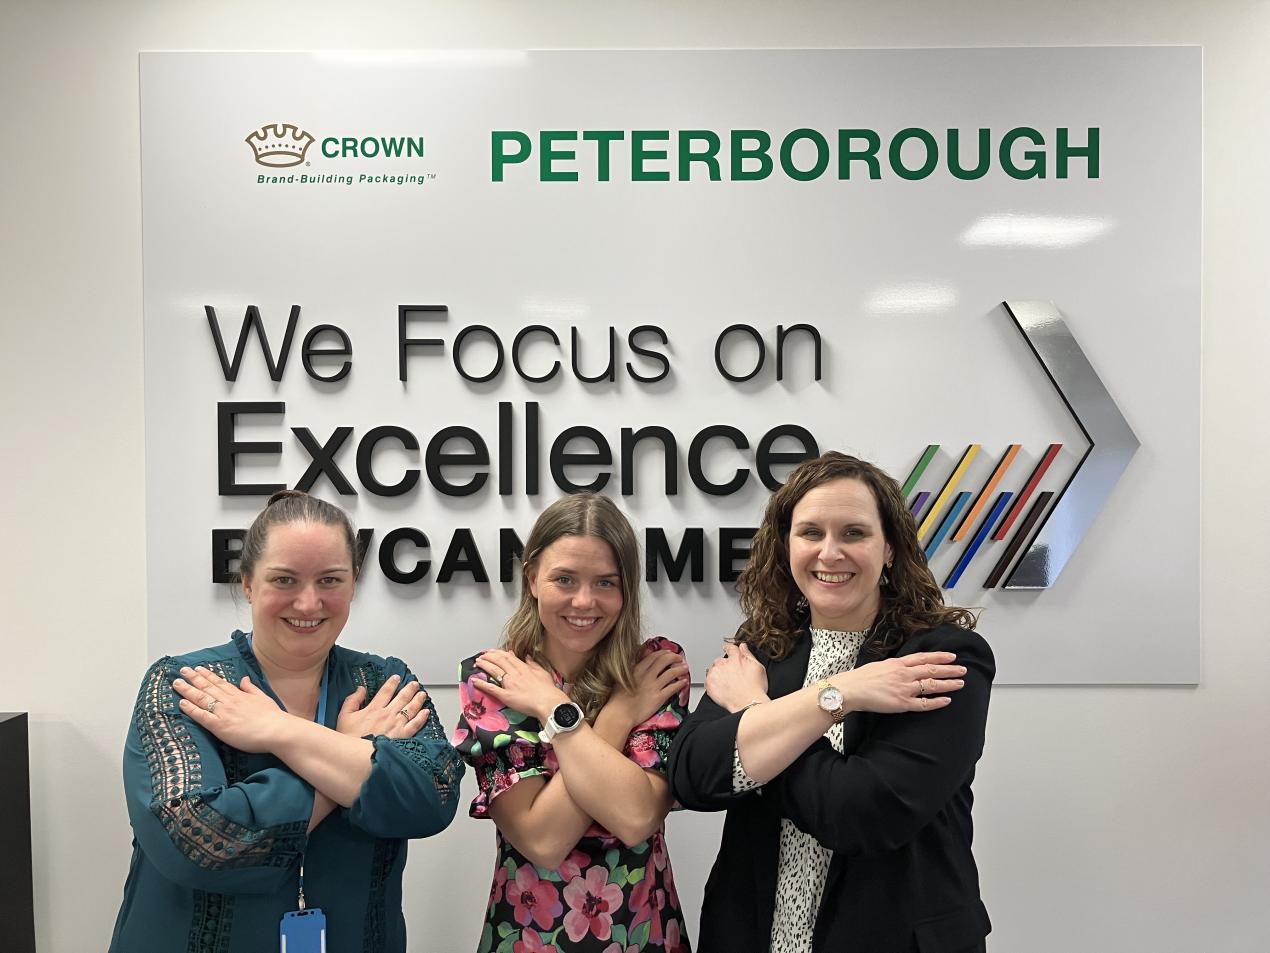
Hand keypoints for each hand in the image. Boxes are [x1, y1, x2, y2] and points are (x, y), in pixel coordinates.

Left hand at [174, 665, 290, 753]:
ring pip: (202, 698)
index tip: (197, 668)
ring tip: (177, 683)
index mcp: (239, 695)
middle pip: (207, 687)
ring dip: (188, 690)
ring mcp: (223, 712)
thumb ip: (250, 688)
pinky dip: (191, 709)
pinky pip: (202, 716)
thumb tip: (244, 679)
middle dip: (193, 678)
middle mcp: (229, 701)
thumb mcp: (263, 698)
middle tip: (181, 671)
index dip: (207, 675)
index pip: (219, 682)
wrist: (276, 730)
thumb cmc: (272, 717)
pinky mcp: (219, 726)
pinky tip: (181, 703)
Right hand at [336, 674, 430, 739]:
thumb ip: (352, 700)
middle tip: (414, 684)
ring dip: (418, 699)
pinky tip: (426, 712)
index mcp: (374, 709)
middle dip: (409, 689)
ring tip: (422, 694)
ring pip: (411, 708)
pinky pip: (415, 724)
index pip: (386, 691)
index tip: (397, 678)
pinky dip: (422, 717)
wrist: (356, 757)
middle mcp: (387, 715)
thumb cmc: (350, 739)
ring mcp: (396, 725)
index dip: (392, 683)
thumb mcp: (344, 716)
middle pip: (402, 697)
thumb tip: (360, 689)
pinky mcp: (403, 736)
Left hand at [473, 650, 569, 722]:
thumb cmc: (548, 690)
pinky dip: (482, 684)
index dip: (498, 653)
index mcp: (524, 668)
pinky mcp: (506, 696)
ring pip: (494, 671)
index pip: (508, 657)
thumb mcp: (543, 672)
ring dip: (484, 665)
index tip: (492, 651)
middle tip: (482, 655)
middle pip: (499, 661)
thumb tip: (527, 656)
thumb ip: (533, 664)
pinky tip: (474, 681)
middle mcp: (515, 674)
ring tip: (477, 662)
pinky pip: (492, 689)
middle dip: (489, 656)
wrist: (549, 703)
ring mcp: (509, 684)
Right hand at [602, 649, 688, 732]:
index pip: (654, 656)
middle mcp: (647, 675)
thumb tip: (637, 665)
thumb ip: (632, 671)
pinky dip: (680, 684)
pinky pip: (673, 688)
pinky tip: (683, 683)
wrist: (620, 714)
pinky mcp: (659, 697)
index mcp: (637, 669)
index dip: (663, 653)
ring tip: (685, 668)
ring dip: (680, 669)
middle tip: (678, 658)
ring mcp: (653, 686)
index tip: (668, 653)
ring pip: (671, 673)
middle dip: (674, 657)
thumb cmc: (618, 699)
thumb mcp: (621, 678)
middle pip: (664, 661)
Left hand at [705, 640, 768, 713]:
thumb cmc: (755, 689)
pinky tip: (721, 689)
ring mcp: (715, 674)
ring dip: (717, 674)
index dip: (729, 650)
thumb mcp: (758, 667)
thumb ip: (748, 654)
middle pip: (720, 660)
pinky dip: (712, 684)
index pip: (730, 648)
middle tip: (731, 676)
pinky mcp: (709, 684)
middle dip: (724, 666)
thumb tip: (743, 646)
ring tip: (726, 684)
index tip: (728, 650)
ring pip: (713, 670)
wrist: (749, 704)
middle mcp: (724, 664)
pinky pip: (708, 680)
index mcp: (736, 658)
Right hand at [831, 652, 965, 713]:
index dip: (939, 656)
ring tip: (960, 683)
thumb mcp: (879, 665)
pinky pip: (924, 704)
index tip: (951, 656)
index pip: (924, 657)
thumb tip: (903, 667)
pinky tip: (946, 701)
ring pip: (932, 685)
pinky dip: (936, 702)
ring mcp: (904, 689)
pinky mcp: (902, 704)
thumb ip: (894, 666)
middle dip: (949, 669)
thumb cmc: (861, 678)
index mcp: (898, 663)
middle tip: (963, 669)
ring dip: (948, 684)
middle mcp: (904, 674)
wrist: (850, 689)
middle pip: (932, 670)